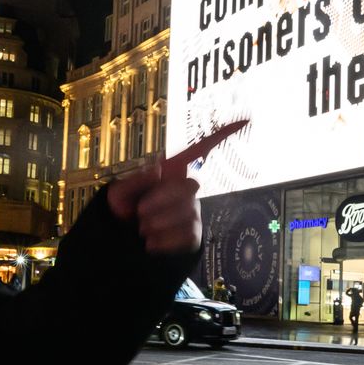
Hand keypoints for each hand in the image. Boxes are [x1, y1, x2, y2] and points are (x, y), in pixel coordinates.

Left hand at [108, 122, 245, 254]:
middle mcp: (185, 189)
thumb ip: (136, 180)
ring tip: (142, 229)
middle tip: (140, 212)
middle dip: (163, 200)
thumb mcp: (117, 193)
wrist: (119, 244)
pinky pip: (189, 234)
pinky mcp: (193, 235)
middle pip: (190, 186)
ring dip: (161, 223)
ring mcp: (192, 212)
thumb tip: (160, 169)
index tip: (246, 120)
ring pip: (188, 213)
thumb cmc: (120, 212)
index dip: (222, 134)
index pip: (199, 150)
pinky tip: (151, 243)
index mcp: (170, 172)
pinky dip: (166, 240)